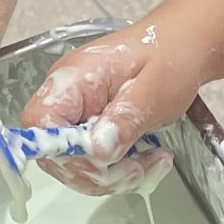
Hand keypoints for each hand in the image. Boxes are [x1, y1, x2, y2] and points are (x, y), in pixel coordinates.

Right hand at [19, 19, 202, 197]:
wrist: (183, 45)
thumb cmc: (170, 56)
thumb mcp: (153, 89)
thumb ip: (124, 119)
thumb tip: (98, 151)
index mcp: (73, 79)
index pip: (40, 123)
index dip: (64, 151)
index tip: (104, 160)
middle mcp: (66, 99)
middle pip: (56, 155)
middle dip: (98, 173)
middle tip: (138, 169)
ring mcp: (77, 117)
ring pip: (76, 168)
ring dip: (115, 177)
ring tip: (153, 162)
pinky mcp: (92, 131)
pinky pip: (94, 166)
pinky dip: (120, 173)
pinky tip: (149, 161)